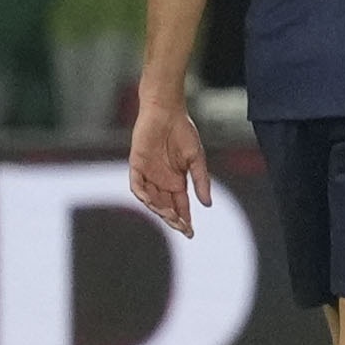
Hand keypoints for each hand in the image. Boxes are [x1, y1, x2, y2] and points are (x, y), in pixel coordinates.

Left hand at [128, 94, 211, 234]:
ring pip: (151, 200)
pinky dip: (143, 195)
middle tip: (182, 228)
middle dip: (174, 219)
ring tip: (170, 216)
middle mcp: (162, 181)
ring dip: (160, 210)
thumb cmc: (183, 131)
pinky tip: (151, 202)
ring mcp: (148, 174)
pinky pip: (137, 186)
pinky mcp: (137, 166)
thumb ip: (201, 181)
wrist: (167, 111)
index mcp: (177, 181)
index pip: (180, 206)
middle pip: (166, 207)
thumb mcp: (196, 159)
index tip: (190, 232)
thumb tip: (207, 204)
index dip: (184, 219)